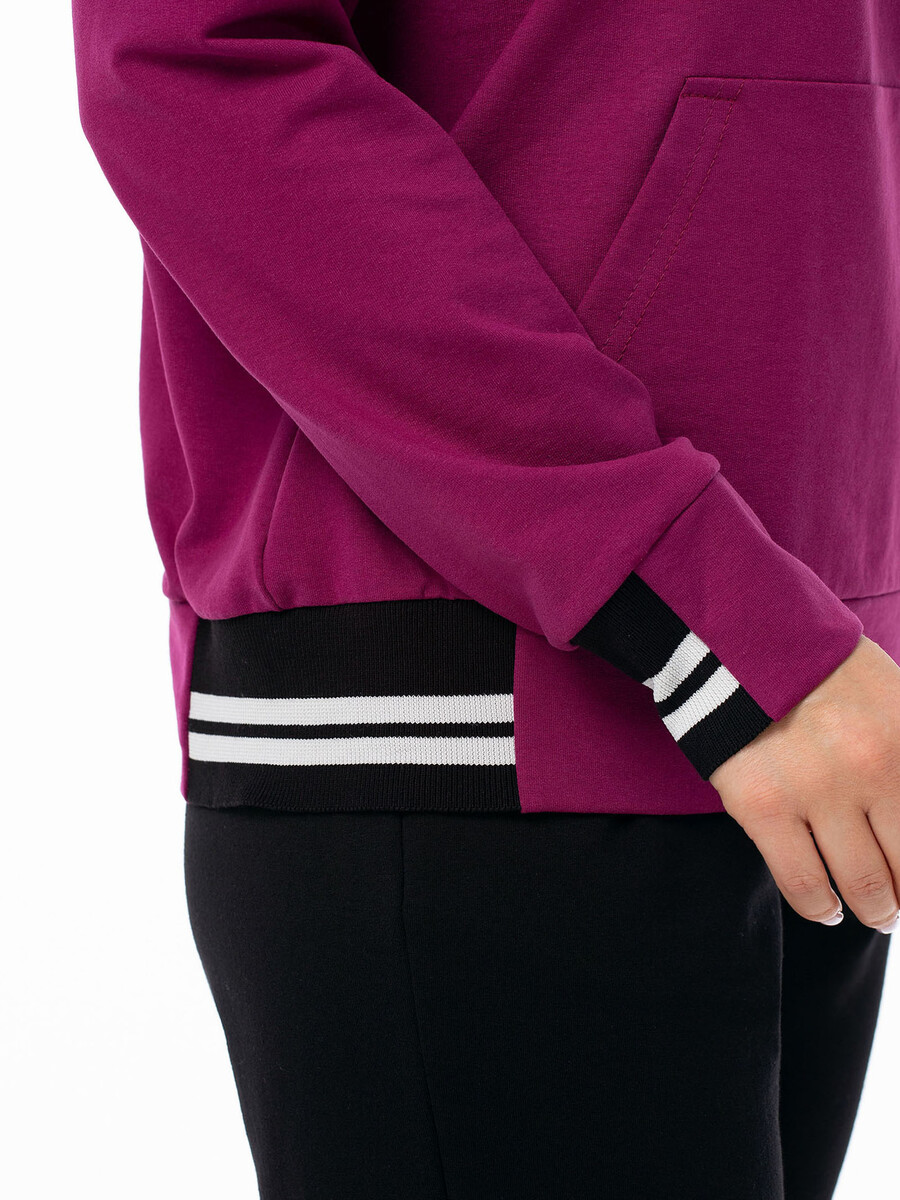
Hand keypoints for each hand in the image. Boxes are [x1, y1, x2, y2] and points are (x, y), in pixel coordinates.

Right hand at [709, 634, 899, 930]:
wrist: (736, 642)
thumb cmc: (820, 670)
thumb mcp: (893, 695)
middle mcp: (874, 767)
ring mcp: (816, 790)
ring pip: (868, 888)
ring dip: (878, 910)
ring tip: (876, 911)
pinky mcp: (763, 807)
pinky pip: (804, 884)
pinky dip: (822, 908)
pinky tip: (829, 909)